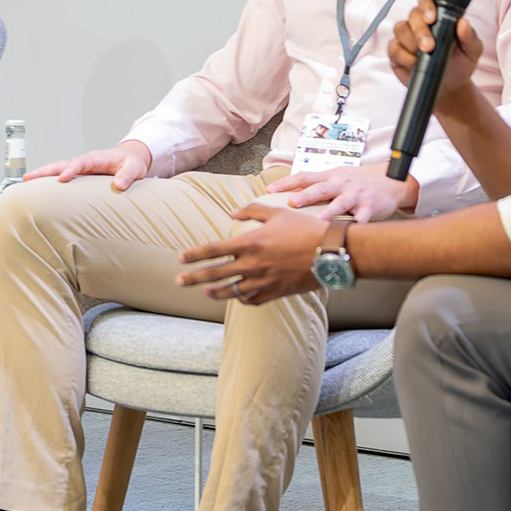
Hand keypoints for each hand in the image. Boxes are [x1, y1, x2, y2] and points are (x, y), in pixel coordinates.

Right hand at [24, 139, 152, 187]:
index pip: (80, 162)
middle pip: (60, 164)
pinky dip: (48, 181)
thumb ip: (127, 176)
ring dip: (41, 175)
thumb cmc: (132, 163)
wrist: (130, 159)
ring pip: (56, 169)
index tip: (62, 179)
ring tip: (24, 183)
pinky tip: (37, 190)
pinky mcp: (78, 175)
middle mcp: (84, 161)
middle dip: (44, 171)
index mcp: (96, 158)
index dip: (71, 170)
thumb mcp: (135, 168)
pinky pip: (60, 176)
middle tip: (27, 178)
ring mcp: (79, 168)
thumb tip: (119, 185)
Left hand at [176, 203, 330, 304]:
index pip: (213, 250)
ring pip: (231, 291)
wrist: (331, 252)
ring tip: (204, 290)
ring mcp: (264, 281)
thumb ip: (251, 211)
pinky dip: (242, 299)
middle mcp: (253, 264)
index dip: (194, 255)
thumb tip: (232, 213)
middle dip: (194, 278)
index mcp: (251, 243)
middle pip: (215, 274)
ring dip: (214, 292)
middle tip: (178, 281)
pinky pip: (252, 300)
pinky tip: (236, 296)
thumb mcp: (277, 212)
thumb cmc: (305, 228)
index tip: (181, 259)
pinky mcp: (276, 292)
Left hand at [263, 163, 417, 221]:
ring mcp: (356, 196)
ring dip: (329, 212)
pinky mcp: (370, 207)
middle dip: (305, 195)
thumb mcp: (337, 177)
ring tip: (318, 222)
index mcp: (330, 176)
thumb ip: (317, 185)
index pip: (304, 177)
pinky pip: (363, 218)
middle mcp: (341, 184)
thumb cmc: (359, 181)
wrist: (392, 180)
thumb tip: (290, 193)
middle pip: (321, 188)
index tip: (270, 190)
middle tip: (292, 203)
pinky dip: (357, 226)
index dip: (287, 183)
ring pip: (340, 203)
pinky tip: (349, 235)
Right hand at [388, 0, 482, 116]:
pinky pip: (394, 48)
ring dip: (412, 43)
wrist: (450, 85)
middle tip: (429, 46)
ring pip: (401, 29)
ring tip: (424, 55)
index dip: (426, 4)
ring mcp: (406, 36)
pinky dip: (404, 56)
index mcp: (438, 15)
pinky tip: (414, 63)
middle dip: (420, 31)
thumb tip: (464, 22)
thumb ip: (469, 36)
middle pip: (412, 15)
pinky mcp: (397, 51)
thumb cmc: (461, 62)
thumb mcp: (472, 50)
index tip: (431, 18)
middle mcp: (420, 23)